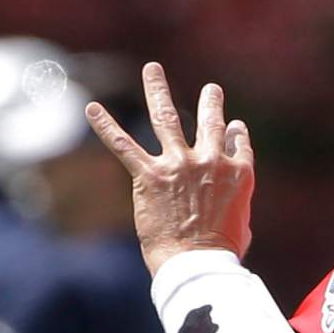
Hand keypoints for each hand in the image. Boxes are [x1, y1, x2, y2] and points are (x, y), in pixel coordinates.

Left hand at [85, 62, 254, 275]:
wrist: (197, 263)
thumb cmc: (223, 253)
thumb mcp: (242, 225)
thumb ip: (237, 207)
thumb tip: (231, 212)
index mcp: (240, 173)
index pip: (239, 143)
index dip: (236, 133)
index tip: (234, 126)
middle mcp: (211, 161)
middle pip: (211, 123)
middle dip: (212, 102)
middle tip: (212, 90)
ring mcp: (179, 164)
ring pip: (166, 118)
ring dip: (158, 90)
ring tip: (153, 69)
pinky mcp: (150, 176)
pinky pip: (123, 145)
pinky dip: (106, 126)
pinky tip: (92, 108)